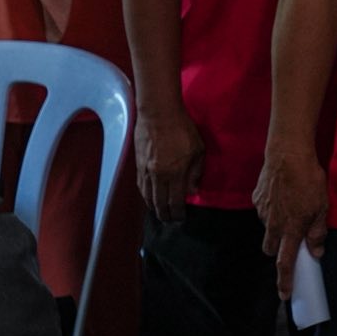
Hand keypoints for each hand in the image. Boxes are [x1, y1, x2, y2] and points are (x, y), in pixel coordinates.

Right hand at [135, 107, 204, 222]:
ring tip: (160, 213)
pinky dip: (145, 196)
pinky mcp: (138, 165)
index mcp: (175, 173)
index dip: (178, 213)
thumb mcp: (198, 149)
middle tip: (170, 221)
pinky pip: (141, 186)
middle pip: (159, 203)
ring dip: (154, 208)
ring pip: (148, 197)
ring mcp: (146, 171)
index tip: (181, 219)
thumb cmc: (183, 129)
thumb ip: (195, 172)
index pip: (175, 201)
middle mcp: (158, 176)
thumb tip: (192, 192)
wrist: (158, 114)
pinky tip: (149, 198)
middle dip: (165, 215)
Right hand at [255, 146, 329, 299]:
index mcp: (291, 229)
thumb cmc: (309, 180)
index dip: (285, 281)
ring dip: (277, 226)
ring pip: (267, 228)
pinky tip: (283, 195)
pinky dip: (273, 209)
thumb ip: (318, 232)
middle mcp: (272, 225)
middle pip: (270, 249)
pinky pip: (264, 211)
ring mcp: (262, 212)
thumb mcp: (322, 207)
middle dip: (279, 249)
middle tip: (291, 239)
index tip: (284, 294)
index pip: (285, 263)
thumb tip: (316, 252)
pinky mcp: (256, 199)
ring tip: (291, 207)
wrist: (288, 154)